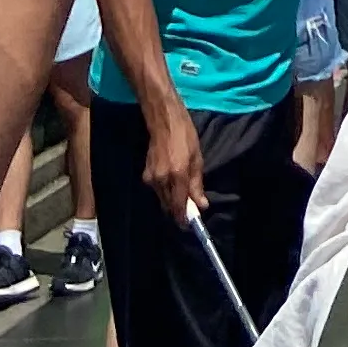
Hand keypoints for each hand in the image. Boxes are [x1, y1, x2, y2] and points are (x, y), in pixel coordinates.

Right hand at [145, 111, 206, 228]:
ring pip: (162, 199)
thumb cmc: (185, 136)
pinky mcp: (146, 175)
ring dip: (172, 201)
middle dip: (178, 211)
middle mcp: (161, 180)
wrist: (164, 121)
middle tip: (189, 209)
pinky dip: (165, 191)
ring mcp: (151, 178)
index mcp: (177, 175)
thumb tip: (202, 205)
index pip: (179, 206)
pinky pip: (157, 190)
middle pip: (169, 206)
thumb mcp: (197, 158)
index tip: (190, 225)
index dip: (184, 219)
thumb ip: (197, 184)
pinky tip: (172, 182)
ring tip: (183, 194)